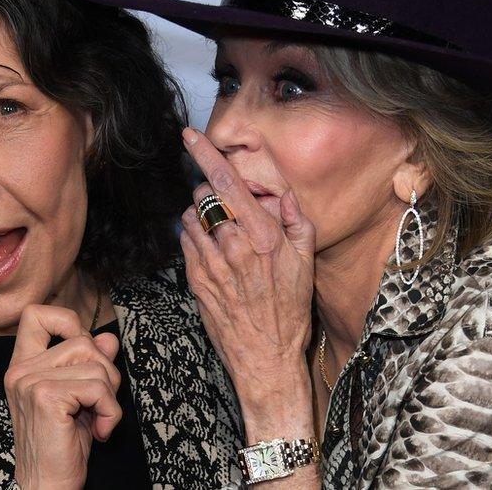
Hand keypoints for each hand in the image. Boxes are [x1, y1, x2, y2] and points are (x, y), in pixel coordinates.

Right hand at [4, 305, 121, 489]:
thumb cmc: (63, 445)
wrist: (48, 486)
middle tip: (99, 403)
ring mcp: (30, 382)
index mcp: (24, 366)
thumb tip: (108, 338)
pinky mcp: (46, 397)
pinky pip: (97, 387)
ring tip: (99, 419)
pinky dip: (111, 410)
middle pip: (83, 340)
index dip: (68, 322)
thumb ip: (91, 364)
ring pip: (95, 364)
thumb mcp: (81, 398)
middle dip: (106, 371)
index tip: (84, 351)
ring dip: (110, 395)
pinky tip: (100, 430)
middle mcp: (21, 371)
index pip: (36, 315)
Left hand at [178, 127, 315, 411]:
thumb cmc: (290, 309)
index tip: (189, 135)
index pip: (227, 182)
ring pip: (190, 217)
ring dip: (201, 217)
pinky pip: (185, 242)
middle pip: (204, 196)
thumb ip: (296, 220)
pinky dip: (194, 238)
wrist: (265, 356)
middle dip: (210, 193)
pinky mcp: (195, 279)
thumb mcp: (306, 262)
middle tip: (226, 207)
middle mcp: (233, 245)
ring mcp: (210, 263)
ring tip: (221, 234)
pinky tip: (213, 252)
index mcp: (263, 235)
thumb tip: (282, 193)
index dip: (205, 153)